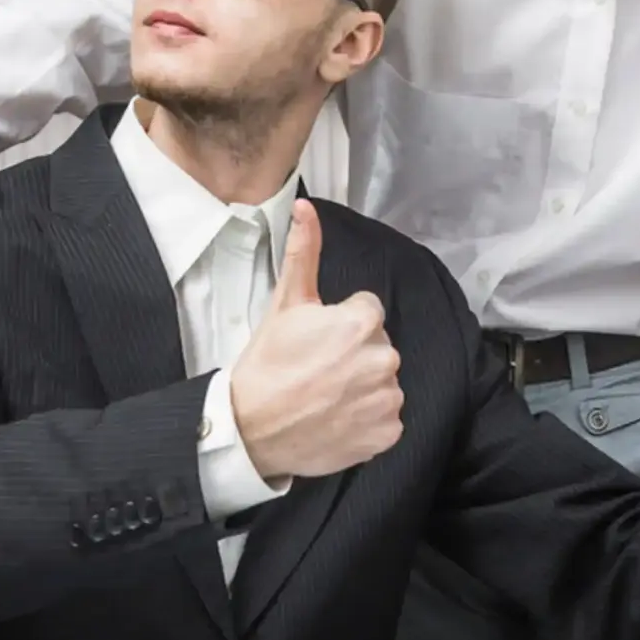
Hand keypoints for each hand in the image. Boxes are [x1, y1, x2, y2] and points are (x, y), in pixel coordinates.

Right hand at [227, 200, 403, 482]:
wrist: (251, 428)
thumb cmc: (268, 363)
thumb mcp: (285, 303)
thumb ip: (304, 252)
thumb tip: (305, 207)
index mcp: (362, 322)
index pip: (366, 313)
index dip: (339, 326)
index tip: (315, 343)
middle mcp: (384, 358)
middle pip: (378, 346)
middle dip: (354, 354)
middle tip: (318, 370)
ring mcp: (388, 399)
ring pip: (383, 381)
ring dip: (363, 387)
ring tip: (326, 396)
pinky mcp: (388, 432)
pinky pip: (387, 418)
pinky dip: (368, 420)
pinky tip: (337, 419)